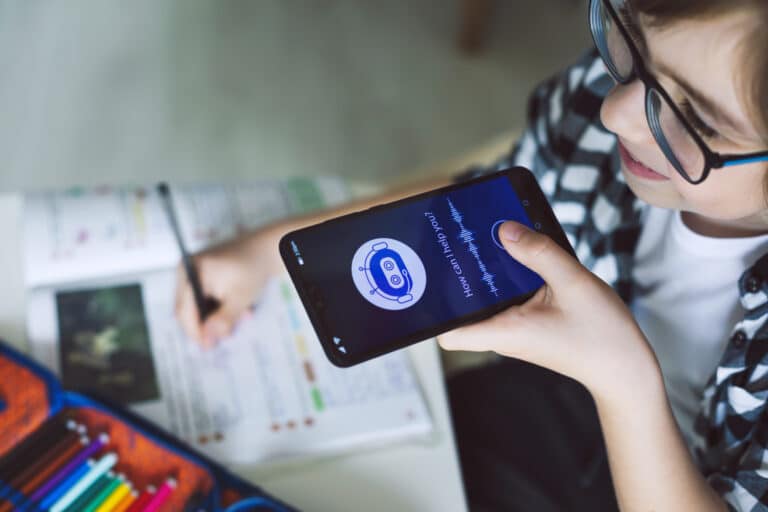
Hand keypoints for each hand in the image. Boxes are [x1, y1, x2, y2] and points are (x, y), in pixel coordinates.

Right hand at [174, 228, 282, 346]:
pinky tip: (238, 308)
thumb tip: (207, 338)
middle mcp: (186, 269)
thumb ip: (223, 320)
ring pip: (196, 305)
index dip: (194, 331)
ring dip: (215, 316)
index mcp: (191, 271)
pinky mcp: (200, 273)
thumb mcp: (240, 298)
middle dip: (206, 325)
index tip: (207, 346)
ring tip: (240, 317)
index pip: (184, 309)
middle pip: (187, 308)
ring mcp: (192, 271)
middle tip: (223, 337)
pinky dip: (218, 306)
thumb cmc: (253, 269)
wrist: (264, 248)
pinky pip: (203, 296)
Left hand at [438, 221, 658, 399]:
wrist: (626, 368)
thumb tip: (504, 230)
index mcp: (505, 332)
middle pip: (463, 309)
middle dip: (459, 277)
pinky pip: (507, 298)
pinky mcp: (527, 324)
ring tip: (486, 239)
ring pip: (486, 300)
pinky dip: (507, 277)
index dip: (435, 310)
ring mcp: (514, 330)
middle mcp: (503, 334)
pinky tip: (516, 252)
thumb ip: (538, 253)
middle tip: (459, 243)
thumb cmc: (603, 336)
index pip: (449, 335)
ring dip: (486, 273)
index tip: (434, 279)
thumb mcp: (574, 283)